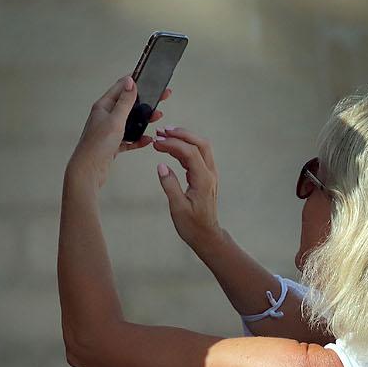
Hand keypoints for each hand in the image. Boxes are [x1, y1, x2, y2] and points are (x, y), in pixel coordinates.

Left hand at [67, 76, 170, 189]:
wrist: (88, 171)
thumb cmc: (97, 146)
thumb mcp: (115, 120)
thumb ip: (125, 101)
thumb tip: (130, 82)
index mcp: (103, 106)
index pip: (121, 87)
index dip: (135, 81)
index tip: (148, 77)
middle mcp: (105, 116)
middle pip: (128, 104)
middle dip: (144, 101)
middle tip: (160, 97)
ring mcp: (109, 130)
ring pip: (130, 121)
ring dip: (143, 120)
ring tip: (157, 117)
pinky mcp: (113, 144)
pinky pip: (129, 139)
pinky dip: (138, 139)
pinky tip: (147, 139)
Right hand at [152, 127, 221, 248]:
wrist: (206, 236)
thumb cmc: (193, 225)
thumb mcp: (178, 207)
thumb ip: (170, 185)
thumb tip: (161, 166)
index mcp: (203, 180)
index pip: (190, 152)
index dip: (173, 144)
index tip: (157, 143)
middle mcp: (209, 174)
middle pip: (200, 144)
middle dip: (182, 134)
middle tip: (163, 131)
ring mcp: (209, 175)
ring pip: (200, 148)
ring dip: (184, 139)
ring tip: (165, 137)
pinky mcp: (205, 177)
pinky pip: (197, 156)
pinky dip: (184, 149)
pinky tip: (171, 150)